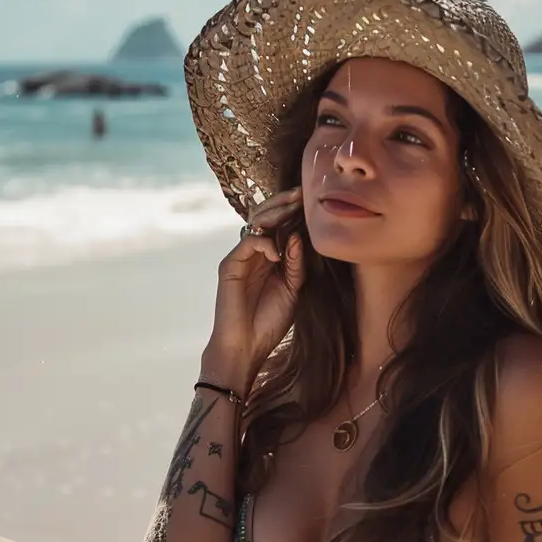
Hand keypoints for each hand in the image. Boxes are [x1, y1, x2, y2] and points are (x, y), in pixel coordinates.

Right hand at [209, 188, 305, 374]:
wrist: (247, 347)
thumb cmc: (270, 320)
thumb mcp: (293, 288)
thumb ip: (296, 263)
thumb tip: (297, 236)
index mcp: (271, 257)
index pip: (280, 224)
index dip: (293, 211)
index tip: (312, 199)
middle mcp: (255, 253)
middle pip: (265, 217)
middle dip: (282, 203)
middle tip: (300, 193)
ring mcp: (241, 258)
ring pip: (254, 223)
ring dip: (274, 213)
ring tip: (292, 207)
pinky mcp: (229, 266)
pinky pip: (247, 243)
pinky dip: (264, 243)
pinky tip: (278, 253)